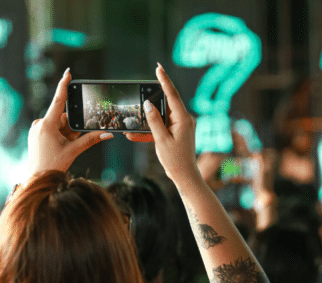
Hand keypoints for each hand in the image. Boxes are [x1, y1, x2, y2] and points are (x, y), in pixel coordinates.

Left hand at [27, 68, 113, 177]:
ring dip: (66, 133)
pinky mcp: (36, 133)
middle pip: (63, 118)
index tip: (68, 72)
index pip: (58, 101)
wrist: (38, 179)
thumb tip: (108, 134)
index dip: (64, 85)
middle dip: (71, 128)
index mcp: (46, 125)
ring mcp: (37, 128)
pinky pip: (52, 128)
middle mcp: (39, 124)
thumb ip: (91, 139)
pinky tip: (59, 146)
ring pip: (58, 124)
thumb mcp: (73, 150)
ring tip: (64, 147)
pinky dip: (60, 135)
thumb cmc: (52, 165)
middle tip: (71, 142)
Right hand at [125, 64, 196, 180]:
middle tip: (141, 95)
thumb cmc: (175, 160)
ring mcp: (183, 124)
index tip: (158, 67)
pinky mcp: (179, 130)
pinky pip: (164, 124)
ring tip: (136, 129)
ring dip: (150, 120)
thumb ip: (154, 120)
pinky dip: (153, 128)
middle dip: (152, 102)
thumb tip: (148, 104)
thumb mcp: (161, 140)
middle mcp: (185, 119)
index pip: (172, 94)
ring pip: (163, 115)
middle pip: (167, 103)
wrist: (184, 175)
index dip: (164, 80)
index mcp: (183, 119)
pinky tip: (140, 135)